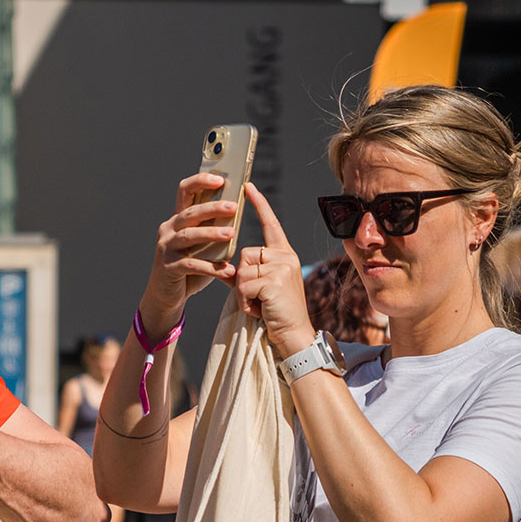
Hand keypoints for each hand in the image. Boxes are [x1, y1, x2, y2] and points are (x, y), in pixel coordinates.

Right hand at [139, 173, 238, 337]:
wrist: (167, 295)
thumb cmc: (191, 267)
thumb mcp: (203, 245)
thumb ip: (214, 229)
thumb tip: (238, 211)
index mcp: (178, 219)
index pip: (185, 190)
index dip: (200, 181)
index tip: (220, 179)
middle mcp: (169, 229)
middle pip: (191, 212)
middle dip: (212, 207)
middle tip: (234, 206)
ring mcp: (166, 248)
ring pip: (189, 235)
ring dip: (211, 233)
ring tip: (231, 233)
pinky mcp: (169, 267)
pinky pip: (191, 264)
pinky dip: (211, 267)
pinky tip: (227, 269)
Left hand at [231, 183, 313, 358]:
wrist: (294, 335)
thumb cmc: (276, 313)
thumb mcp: (263, 287)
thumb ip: (248, 273)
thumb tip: (227, 268)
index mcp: (284, 254)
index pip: (270, 224)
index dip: (259, 205)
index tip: (248, 186)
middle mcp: (285, 256)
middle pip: (245, 255)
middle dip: (243, 280)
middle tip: (259, 299)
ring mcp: (282, 267)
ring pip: (242, 271)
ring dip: (244, 293)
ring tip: (260, 305)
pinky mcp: (274, 281)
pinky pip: (243, 285)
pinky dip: (245, 302)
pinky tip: (260, 310)